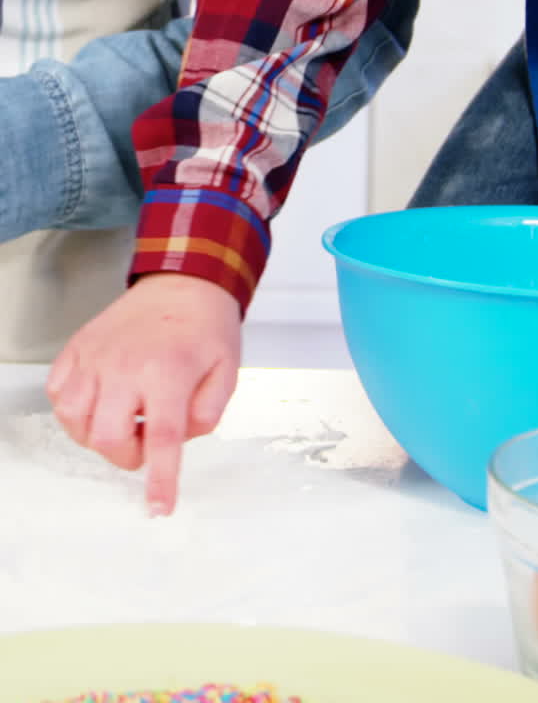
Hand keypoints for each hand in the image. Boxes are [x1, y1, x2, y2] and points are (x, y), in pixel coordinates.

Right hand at [46, 275, 241, 514]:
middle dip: (126, 455)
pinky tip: (98, 403)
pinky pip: (58, 393)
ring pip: (74, 419)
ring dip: (96, 435)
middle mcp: (126, 365)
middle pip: (108, 436)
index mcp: (168, 371)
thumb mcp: (227, 371)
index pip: (161, 437)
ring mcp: (96, 356)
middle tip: (143, 440)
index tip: (159, 508)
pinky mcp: (78, 348)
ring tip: (121, 419)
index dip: (160, 479)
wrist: (182, 282)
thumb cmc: (205, 327)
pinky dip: (73, 409)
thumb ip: (208, 414)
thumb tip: (178, 440)